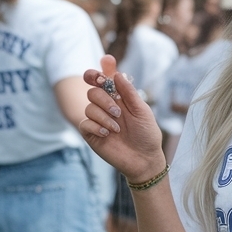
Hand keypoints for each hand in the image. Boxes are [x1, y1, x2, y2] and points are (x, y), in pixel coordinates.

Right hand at [80, 55, 164, 182]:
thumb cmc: (146, 134)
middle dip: (103, 98)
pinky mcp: (91, 133)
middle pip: (92, 90)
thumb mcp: (142, 111)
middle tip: (117, 110)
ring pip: (89, 107)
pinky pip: (85, 123)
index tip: (104, 74)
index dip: (98, 72)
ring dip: (104, 116)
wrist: (144, 158)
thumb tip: (117, 73)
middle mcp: (105, 106)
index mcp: (118, 97)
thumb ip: (129, 92)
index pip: (103, 79)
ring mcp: (97, 120)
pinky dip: (97, 127)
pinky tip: (108, 134)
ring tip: (118, 128)